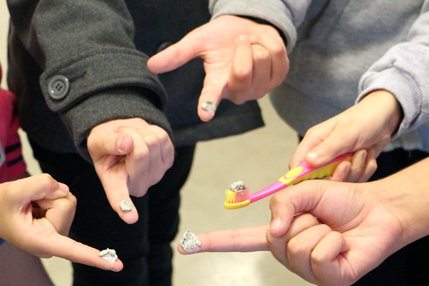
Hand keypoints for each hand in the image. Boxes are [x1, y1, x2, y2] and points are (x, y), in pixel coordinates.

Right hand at [0, 173, 122, 270]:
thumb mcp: (12, 191)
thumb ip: (39, 185)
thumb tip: (62, 188)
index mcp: (41, 242)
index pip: (73, 250)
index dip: (95, 257)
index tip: (116, 266)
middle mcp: (54, 241)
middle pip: (66, 205)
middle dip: (46, 195)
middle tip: (25, 203)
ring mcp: (59, 231)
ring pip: (67, 199)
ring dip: (46, 194)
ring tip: (28, 204)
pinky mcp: (61, 221)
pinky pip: (64, 196)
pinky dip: (48, 194)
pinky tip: (34, 204)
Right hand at [87, 118, 173, 223]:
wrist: (123, 134)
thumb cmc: (106, 144)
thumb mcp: (96, 141)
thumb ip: (107, 143)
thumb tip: (127, 143)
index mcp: (115, 185)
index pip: (119, 198)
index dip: (125, 207)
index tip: (131, 219)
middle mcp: (138, 185)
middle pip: (140, 152)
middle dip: (129, 134)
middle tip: (121, 137)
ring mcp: (155, 175)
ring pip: (152, 142)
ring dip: (139, 131)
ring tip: (131, 137)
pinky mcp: (168, 162)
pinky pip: (162, 137)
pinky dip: (151, 130)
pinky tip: (143, 137)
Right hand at [148, 15, 287, 120]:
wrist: (249, 27)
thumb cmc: (221, 39)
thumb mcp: (198, 42)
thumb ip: (177, 55)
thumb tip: (151, 65)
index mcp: (217, 85)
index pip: (210, 97)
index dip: (207, 105)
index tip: (204, 115)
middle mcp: (238, 92)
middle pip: (242, 71)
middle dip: (241, 49)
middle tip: (238, 43)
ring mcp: (260, 87)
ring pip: (261, 59)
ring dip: (255, 43)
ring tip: (251, 46)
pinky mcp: (278, 77)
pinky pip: (277, 53)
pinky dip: (270, 40)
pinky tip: (263, 45)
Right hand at [178, 180, 405, 285]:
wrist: (378, 209)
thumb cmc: (344, 200)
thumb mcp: (305, 191)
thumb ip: (283, 204)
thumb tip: (275, 232)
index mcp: (280, 235)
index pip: (241, 239)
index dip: (213, 242)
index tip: (186, 246)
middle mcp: (290, 256)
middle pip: (275, 239)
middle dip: (302, 219)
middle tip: (322, 218)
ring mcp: (309, 271)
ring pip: (298, 249)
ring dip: (320, 230)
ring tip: (335, 230)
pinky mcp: (330, 279)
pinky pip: (320, 257)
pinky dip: (334, 242)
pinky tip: (343, 242)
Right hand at [290, 91, 403, 182]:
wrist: (385, 118)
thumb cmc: (364, 119)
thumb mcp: (346, 133)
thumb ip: (328, 148)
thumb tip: (308, 161)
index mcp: (313, 142)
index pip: (297, 166)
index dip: (304, 177)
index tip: (324, 178)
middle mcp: (321, 154)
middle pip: (319, 180)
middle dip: (338, 175)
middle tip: (350, 163)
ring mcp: (335, 163)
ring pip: (339, 183)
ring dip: (355, 171)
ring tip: (363, 152)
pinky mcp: (348, 169)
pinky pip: (354, 181)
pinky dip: (364, 171)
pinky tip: (368, 156)